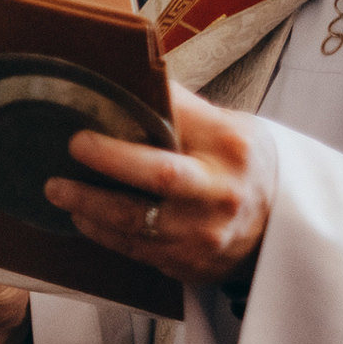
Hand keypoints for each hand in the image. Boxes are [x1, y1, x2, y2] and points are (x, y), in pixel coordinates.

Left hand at [44, 82, 270, 287]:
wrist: (285, 228)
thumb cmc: (244, 166)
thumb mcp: (227, 127)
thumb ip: (180, 110)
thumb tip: (125, 77)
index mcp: (230, 147)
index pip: (177, 121)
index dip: (139, 110)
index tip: (95, 107)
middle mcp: (221, 193)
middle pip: (159, 176)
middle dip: (108, 160)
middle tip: (71, 147)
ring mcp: (206, 236)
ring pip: (136, 223)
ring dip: (89, 205)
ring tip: (57, 189)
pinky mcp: (191, 266)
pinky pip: (137, 250)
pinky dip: (103, 232)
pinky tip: (83, 216)